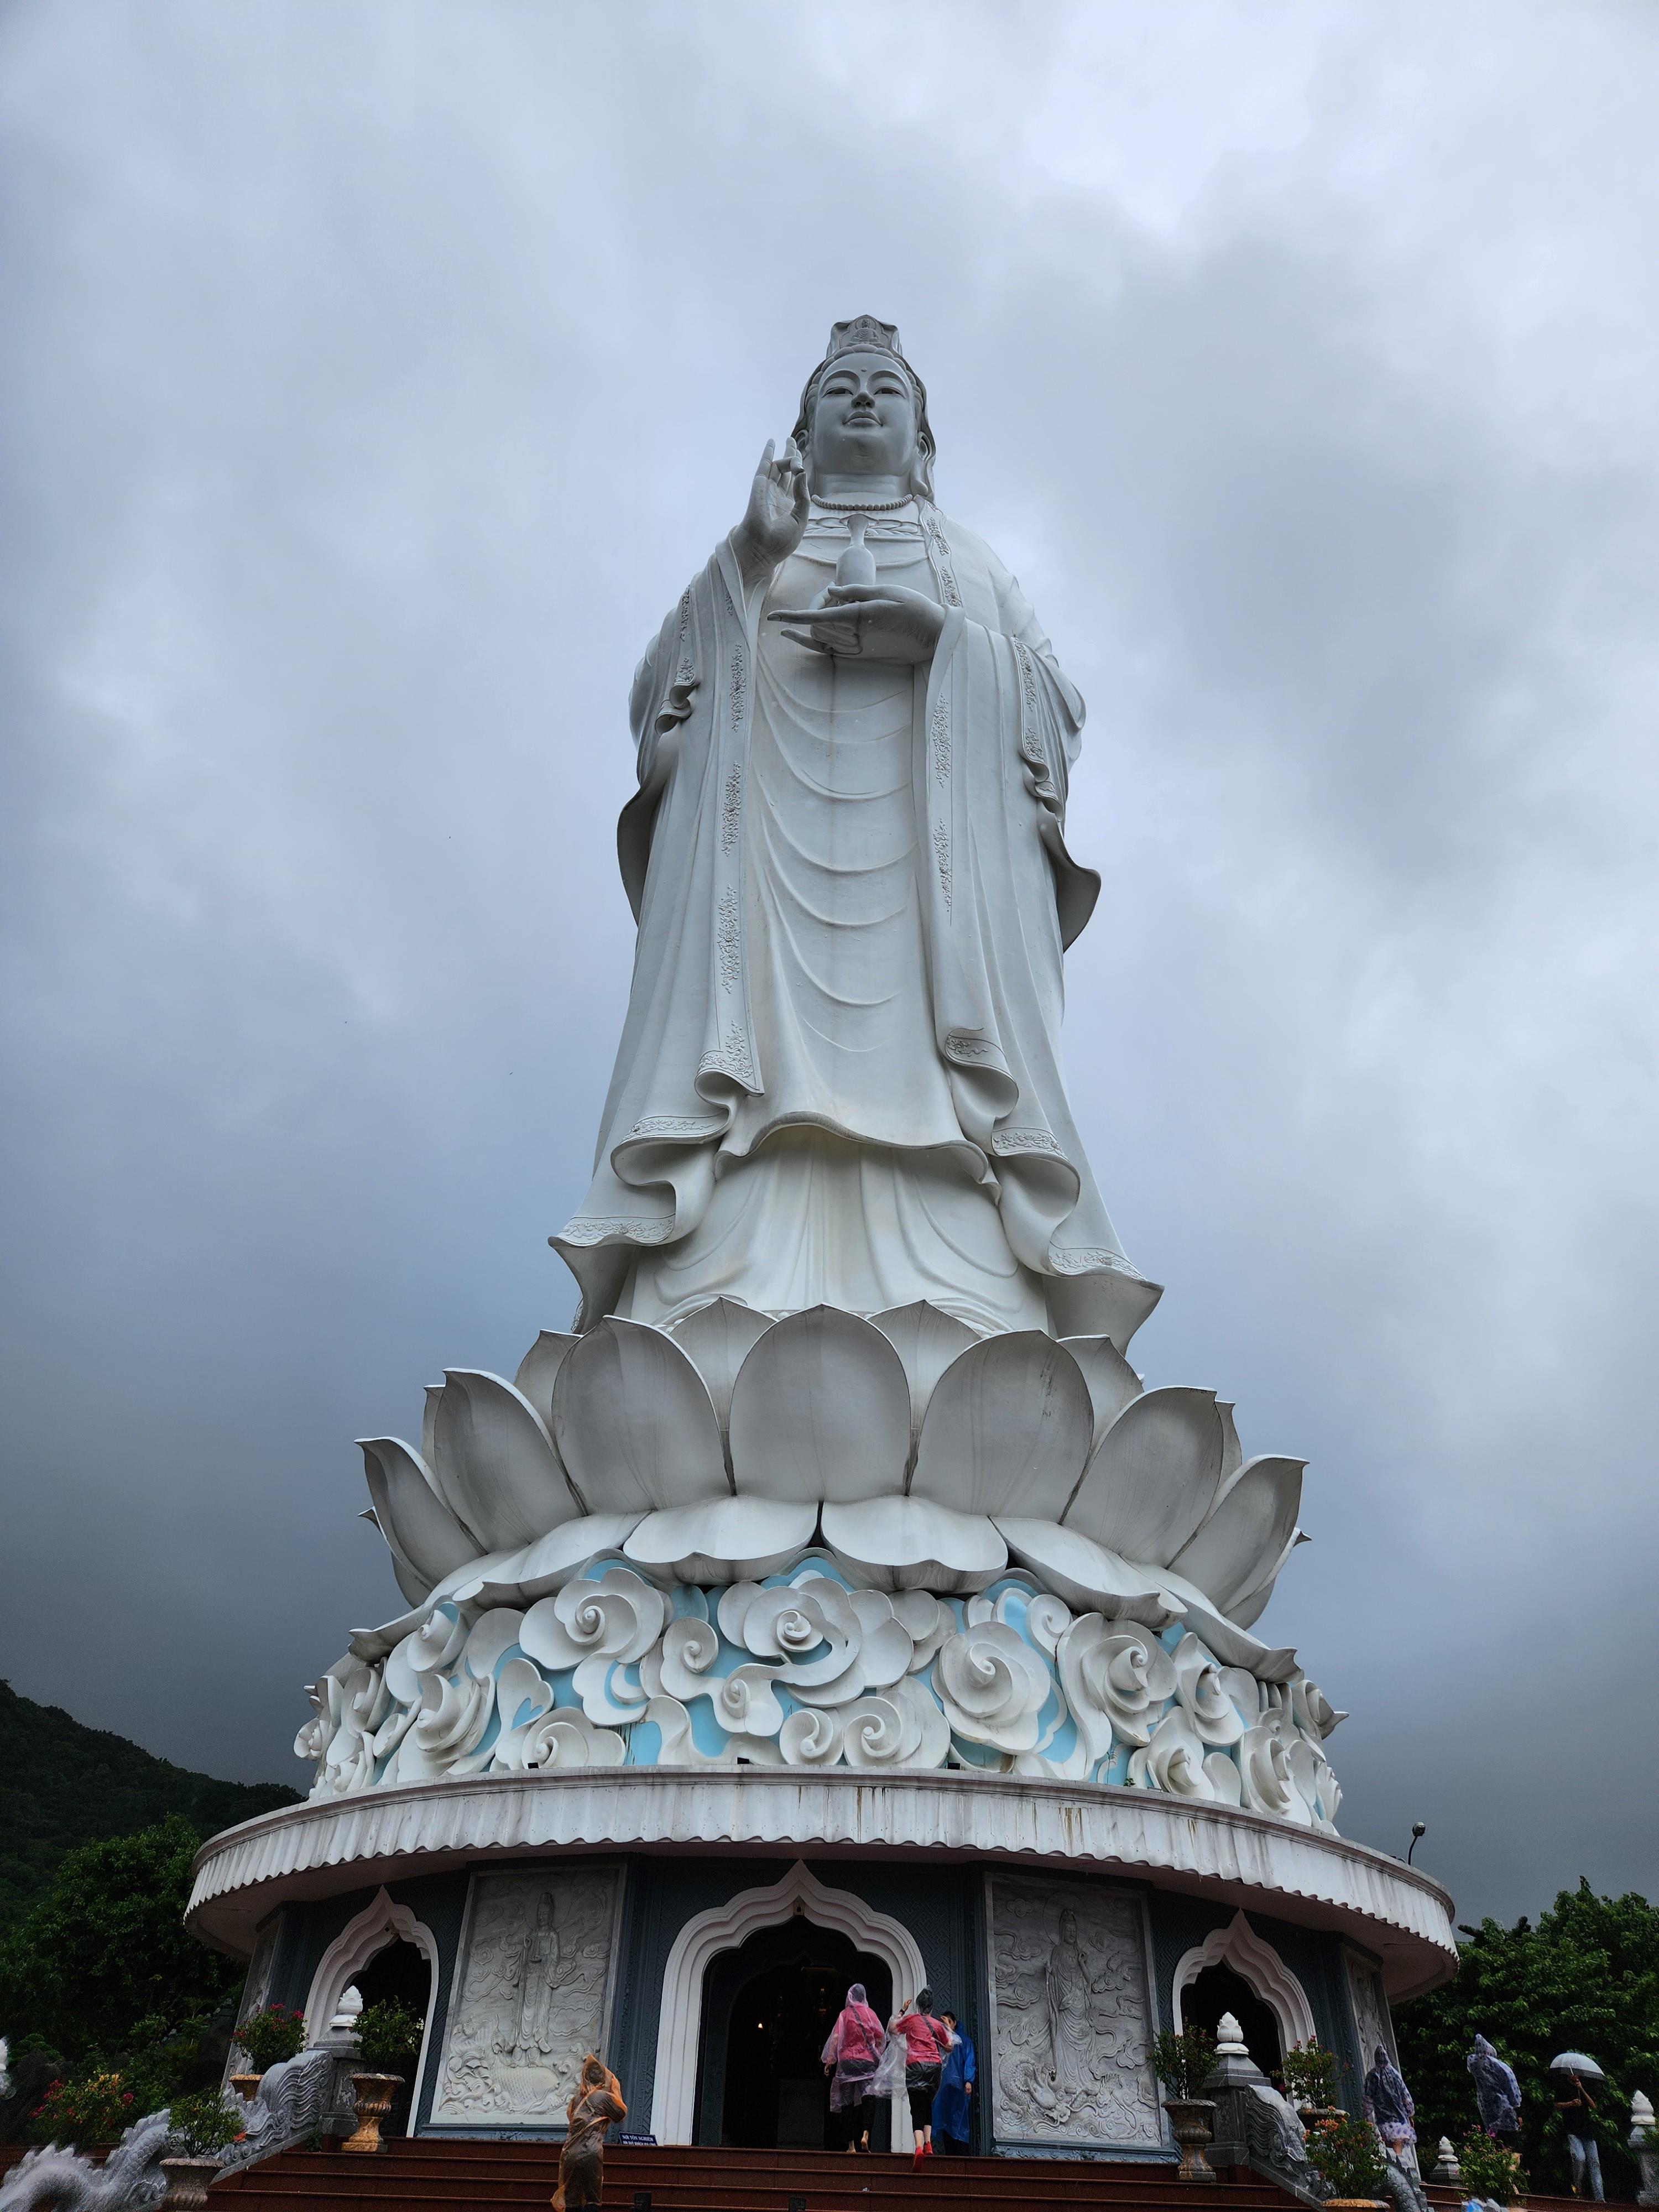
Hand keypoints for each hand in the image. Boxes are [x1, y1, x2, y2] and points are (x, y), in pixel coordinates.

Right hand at [737, 438, 808, 576]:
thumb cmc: (780, 542)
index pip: (794, 483)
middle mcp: (777, 496)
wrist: (761, 549)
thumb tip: (802, 473)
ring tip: (793, 447)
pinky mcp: (759, 487)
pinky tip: (772, 442)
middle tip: (792, 441)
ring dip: (786, 455)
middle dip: (790, 456)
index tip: (802, 468)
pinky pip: (764, 466)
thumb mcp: (800, 519)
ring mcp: (767, 490)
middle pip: (784, 471)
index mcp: (787, 506)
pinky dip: (768, 453)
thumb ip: (802, 496)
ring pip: (777, 466)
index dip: (799, 472)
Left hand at [768, 582, 945, 663]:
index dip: (793, 617)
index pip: (817, 617)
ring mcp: (857, 649)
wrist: (932, 635)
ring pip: (821, 639)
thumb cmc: (912, 608)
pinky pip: (828, 651)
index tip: (773, 617)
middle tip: (826, 594)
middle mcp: (855, 637)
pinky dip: (811, 643)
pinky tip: (798, 636)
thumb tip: (831, 590)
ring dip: (813, 625)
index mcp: (859, 617)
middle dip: (811, 611)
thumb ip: (855, 591)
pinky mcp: (860, 656)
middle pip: (817, 627)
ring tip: (824, 607)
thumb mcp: (884, 591)